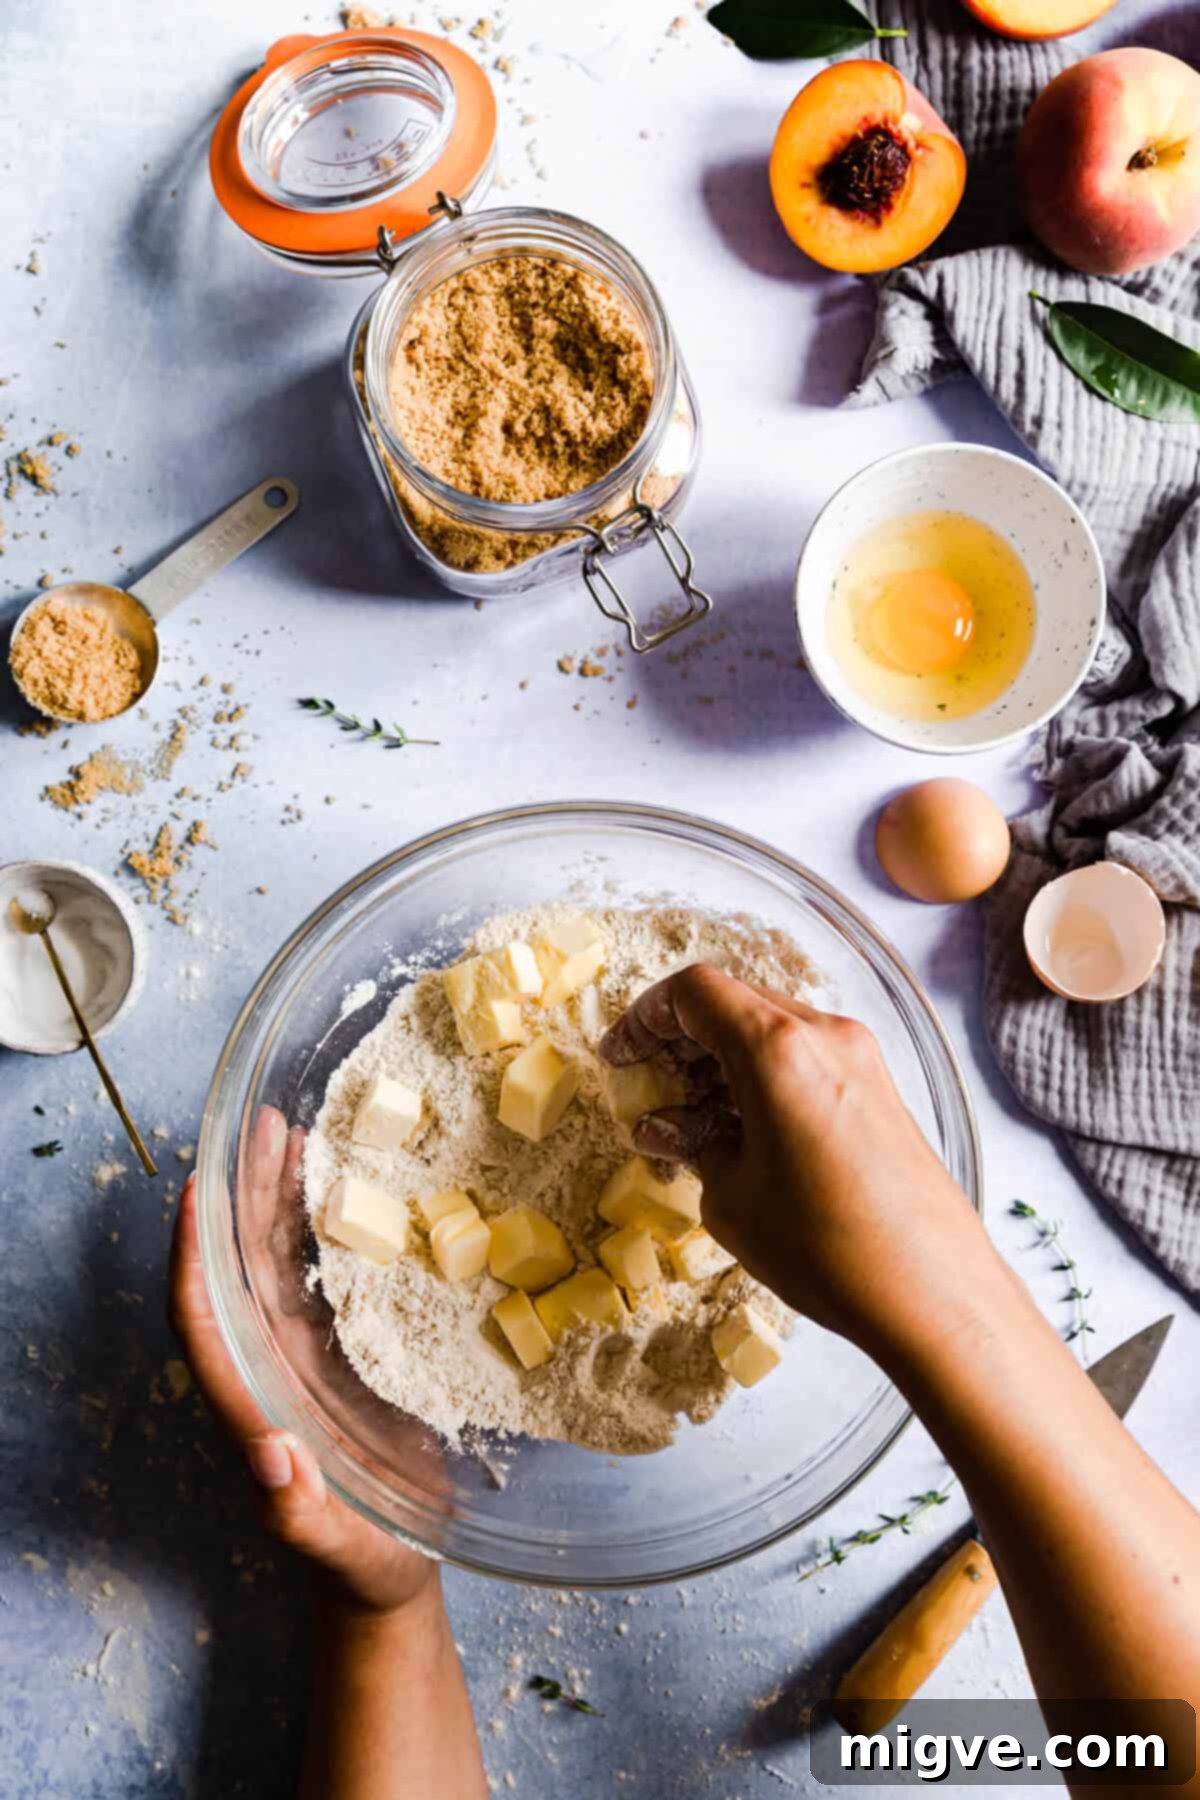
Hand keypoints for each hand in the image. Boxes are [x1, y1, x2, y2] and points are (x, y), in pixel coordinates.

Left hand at [168, 1115, 436, 1619]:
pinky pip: (326, 1275)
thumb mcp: (340, 1548)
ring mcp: (305, 1355)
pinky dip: (330, 1225)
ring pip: (279, 1262)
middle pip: (241, 1269)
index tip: (196, 1192)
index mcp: (256, 1403)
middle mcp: (271, 1367)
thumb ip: (302, 1516)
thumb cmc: (362, 1566)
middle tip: (263, 1128)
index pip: (206, 1320)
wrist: (391, 1570)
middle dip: (244, 1198)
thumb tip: (268, 1460)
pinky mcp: (345, 1350)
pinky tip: (349, 1186)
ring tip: (296, 1132)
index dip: (195, 1257)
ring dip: (282, 1198)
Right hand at [599, 964, 993, 1361]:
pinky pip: (804, 1058)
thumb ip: (691, 1144)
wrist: (933, 1291)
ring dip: (721, 1061)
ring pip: (770, 1029)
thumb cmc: (826, 1248)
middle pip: (734, 1002)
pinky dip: (762, 1078)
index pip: (694, 992)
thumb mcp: (731, 1198)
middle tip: (649, 1092)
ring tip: (691, 1124)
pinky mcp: (879, 1089)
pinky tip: (741, 1134)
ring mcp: (859, 1058)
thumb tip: (667, 1127)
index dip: (645, 1019)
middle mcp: (824, 1034)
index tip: (621, 1059)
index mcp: (777, 1048)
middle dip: (681, 1041)